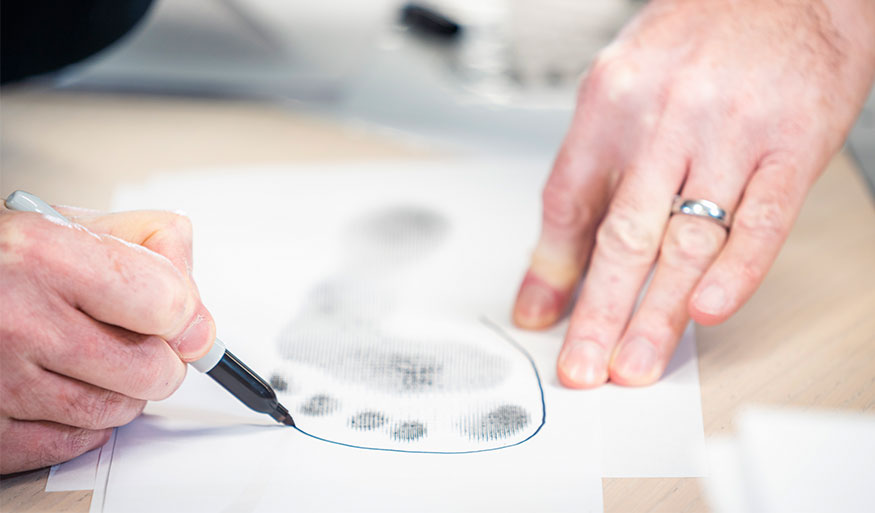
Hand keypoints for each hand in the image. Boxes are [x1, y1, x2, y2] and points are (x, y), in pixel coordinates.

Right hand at [0, 206, 215, 472]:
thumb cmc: (5, 262)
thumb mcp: (73, 224)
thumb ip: (154, 249)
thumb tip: (198, 316)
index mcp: (46, 256)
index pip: (168, 305)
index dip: (185, 315)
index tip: (178, 319)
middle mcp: (20, 319)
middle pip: (152, 370)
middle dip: (161, 359)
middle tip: (139, 342)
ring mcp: (2, 380)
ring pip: (116, 412)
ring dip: (123, 392)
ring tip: (96, 360)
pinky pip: (71, 444)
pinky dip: (81, 423)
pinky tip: (64, 388)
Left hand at [512, 0, 874, 387]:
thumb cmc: (698, 38)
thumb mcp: (623, 86)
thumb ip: (595, 167)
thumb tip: (560, 249)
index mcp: (612, 101)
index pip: (570, 202)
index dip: (551, 269)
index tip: (540, 318)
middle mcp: (666, 117)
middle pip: (623, 234)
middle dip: (598, 311)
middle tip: (582, 366)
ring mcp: (730, 132)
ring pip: (687, 239)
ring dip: (658, 312)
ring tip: (634, 361)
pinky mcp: (792, 144)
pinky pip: (762, 219)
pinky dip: (736, 271)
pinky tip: (708, 310)